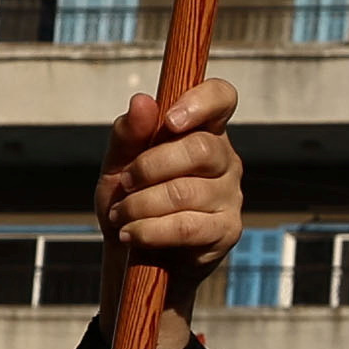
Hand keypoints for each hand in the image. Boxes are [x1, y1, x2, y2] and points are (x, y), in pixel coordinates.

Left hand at [97, 75, 242, 272]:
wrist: (133, 252)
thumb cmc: (131, 200)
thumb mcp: (118, 163)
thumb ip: (128, 134)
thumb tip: (142, 101)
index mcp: (203, 130)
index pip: (221, 97)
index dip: (200, 102)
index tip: (169, 121)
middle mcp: (225, 159)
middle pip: (200, 149)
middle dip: (150, 167)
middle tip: (125, 183)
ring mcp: (231, 196)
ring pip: (186, 192)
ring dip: (141, 205)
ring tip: (121, 216)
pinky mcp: (227, 230)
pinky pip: (187, 226)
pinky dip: (150, 231)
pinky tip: (132, 234)